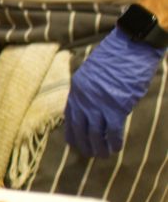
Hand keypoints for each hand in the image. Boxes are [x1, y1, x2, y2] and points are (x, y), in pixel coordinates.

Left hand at [64, 28, 166, 156]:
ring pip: (95, 133)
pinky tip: (115, 148)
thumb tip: (91, 106)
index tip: (73, 143)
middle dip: (83, 143)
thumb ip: (88, 90)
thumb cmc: (115, 56)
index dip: (72, 131)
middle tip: (87, 154)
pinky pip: (113, 131)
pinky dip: (114, 141)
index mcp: (76, 89)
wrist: (132, 46)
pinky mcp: (117, 107)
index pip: (70, 116)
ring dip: (98, 146)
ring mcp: (99, 104)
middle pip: (80, 127)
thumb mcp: (92, 72)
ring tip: (102, 155)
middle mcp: (84, 99)